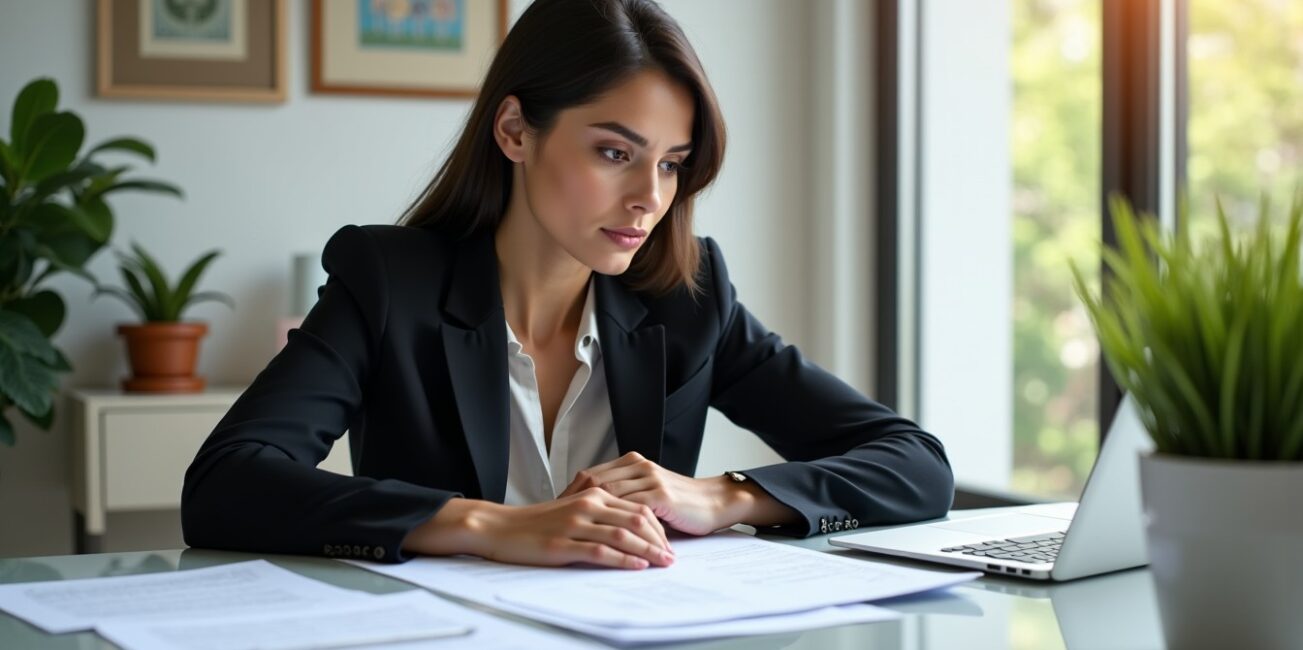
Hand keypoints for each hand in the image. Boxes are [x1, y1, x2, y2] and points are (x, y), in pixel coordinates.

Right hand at [419, 489, 674, 569]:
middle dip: (659, 539)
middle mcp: (588, 505)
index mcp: (592, 494)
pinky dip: (624, 560)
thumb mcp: (571, 510)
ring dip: (648, 550)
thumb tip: (625, 529)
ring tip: (664, 563)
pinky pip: (601, 551)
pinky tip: (638, 566)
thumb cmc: (535, 523)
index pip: (636, 507)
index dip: (657, 526)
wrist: (500, 527)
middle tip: (673, 556)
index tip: (669, 542)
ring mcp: (576, 523)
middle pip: (636, 519)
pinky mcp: (564, 543)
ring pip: (623, 535)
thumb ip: (597, 514)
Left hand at [558, 452, 732, 535]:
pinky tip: (602, 538)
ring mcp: (649, 478)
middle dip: (573, 503)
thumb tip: (594, 516)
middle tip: (558, 524)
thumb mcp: (648, 496)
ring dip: (590, 515)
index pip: (591, 475)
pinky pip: (630, 510)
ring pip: (609, 494)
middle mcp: (638, 466)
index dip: (571, 493)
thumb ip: (625, 499)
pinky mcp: (660, 495)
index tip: (556, 511)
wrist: (714, 502)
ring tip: (574, 532)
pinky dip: (614, 525)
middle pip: (594, 481)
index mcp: (632, 463)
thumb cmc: (681, 504)